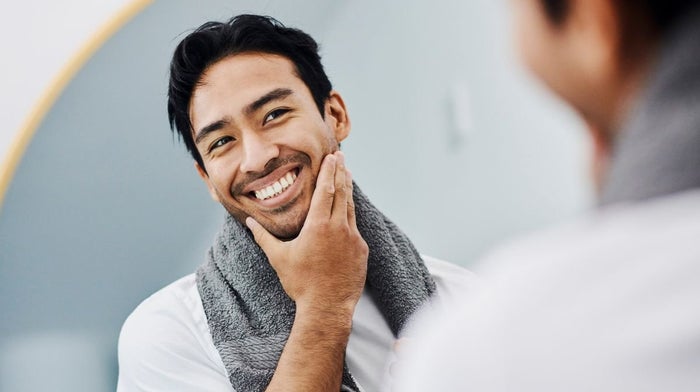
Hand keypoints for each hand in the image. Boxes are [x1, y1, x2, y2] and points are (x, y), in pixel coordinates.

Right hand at [246, 151, 368, 313]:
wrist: (327, 307)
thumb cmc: (301, 283)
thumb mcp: (279, 258)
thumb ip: (263, 237)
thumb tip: (249, 222)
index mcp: (318, 226)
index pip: (325, 190)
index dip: (329, 171)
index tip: (332, 156)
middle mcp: (339, 228)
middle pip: (341, 193)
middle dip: (340, 172)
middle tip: (340, 156)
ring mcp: (353, 239)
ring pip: (350, 208)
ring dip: (348, 190)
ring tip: (347, 174)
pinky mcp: (361, 251)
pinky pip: (355, 228)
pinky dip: (350, 215)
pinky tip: (348, 210)